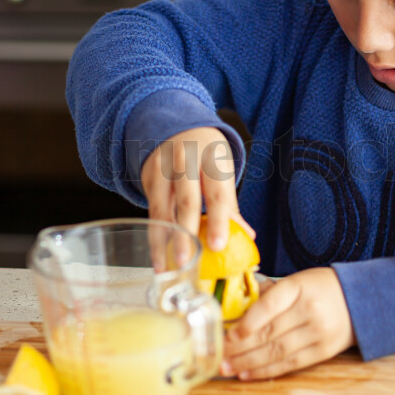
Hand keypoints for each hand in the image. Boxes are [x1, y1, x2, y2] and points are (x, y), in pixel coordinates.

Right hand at [140, 127, 254, 264]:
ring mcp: (162, 168)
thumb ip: (229, 203)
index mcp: (212, 159)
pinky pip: (151, 209)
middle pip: (186, 202)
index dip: (219, 221)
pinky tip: (157, 255)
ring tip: (164, 269)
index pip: (217, 193)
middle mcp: (185, 161)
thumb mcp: (221, 169)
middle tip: (186, 263)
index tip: (218, 247)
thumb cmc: (206, 154)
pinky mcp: (146, 177)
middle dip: (185, 235)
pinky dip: (154, 233)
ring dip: (162, 241)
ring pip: (161, 209)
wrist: (176, 125)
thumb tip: (247, 236)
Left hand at [221, 268, 355, 379]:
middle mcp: (310, 310)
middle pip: (270, 332)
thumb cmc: (319, 288)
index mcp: (300, 286)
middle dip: (240, 347)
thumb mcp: (297, 281)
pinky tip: (247, 374)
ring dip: (248, 363)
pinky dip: (266, 371)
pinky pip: (291, 364)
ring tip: (227, 368)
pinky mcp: (324, 351)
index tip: (229, 335)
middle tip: (218, 355)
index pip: (270, 305)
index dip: (248, 322)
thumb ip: (270, 295)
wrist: (361, 299)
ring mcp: (319, 332)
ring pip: (278, 351)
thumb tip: (236, 313)